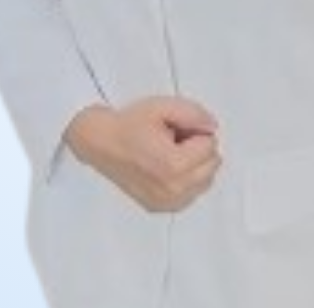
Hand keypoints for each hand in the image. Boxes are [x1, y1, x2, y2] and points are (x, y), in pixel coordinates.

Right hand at [63, 97, 221, 212]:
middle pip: (211, 166)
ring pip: (205, 182)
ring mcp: (166, 202)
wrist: (101, 143)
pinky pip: (191, 194)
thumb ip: (194, 114)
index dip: (196, 130)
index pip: (210, 145)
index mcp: (174, 165)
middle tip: (174, 138)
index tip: (177, 127)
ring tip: (170, 151)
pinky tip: (167, 166)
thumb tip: (212, 126)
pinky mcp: (160, 208)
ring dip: (195, 165)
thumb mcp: (162, 107)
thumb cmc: (128, 125)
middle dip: (198, 148)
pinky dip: (186, 180)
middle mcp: (172, 189)